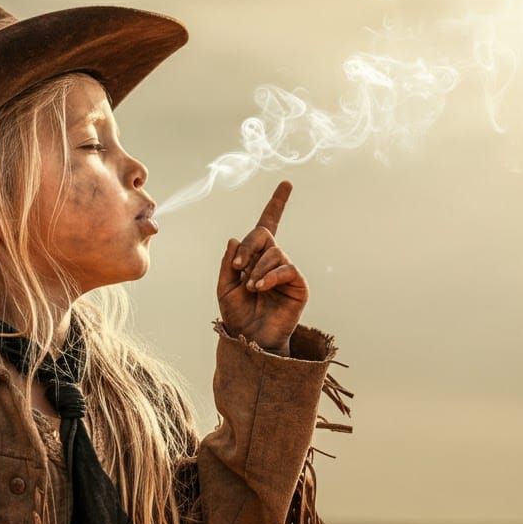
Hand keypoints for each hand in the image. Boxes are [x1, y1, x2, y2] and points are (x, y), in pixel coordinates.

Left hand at [216, 180, 308, 353]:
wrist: (249, 339)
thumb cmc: (237, 315)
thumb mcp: (224, 286)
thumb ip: (228, 262)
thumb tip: (236, 238)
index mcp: (255, 257)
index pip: (267, 225)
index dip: (277, 204)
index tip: (287, 184)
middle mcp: (273, 260)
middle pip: (264, 234)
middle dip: (249, 246)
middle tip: (237, 267)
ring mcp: (287, 272)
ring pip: (274, 253)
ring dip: (257, 268)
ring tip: (250, 287)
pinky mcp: (298, 285)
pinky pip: (287, 268)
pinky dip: (271, 275)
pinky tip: (260, 287)